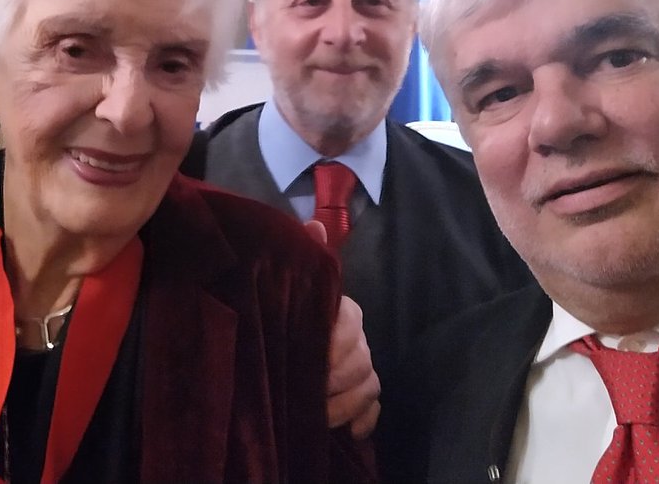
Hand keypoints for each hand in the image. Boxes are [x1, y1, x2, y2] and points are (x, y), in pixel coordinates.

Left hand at [305, 221, 381, 438]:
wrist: (283, 339)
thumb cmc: (289, 310)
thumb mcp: (291, 284)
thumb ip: (306, 256)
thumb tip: (314, 225)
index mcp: (343, 312)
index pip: (352, 324)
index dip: (334, 344)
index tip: (311, 360)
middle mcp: (359, 340)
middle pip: (363, 360)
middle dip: (338, 380)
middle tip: (309, 392)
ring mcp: (364, 370)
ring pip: (370, 386)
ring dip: (346, 405)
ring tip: (319, 417)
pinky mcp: (364, 399)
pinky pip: (375, 412)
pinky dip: (364, 423)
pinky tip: (349, 434)